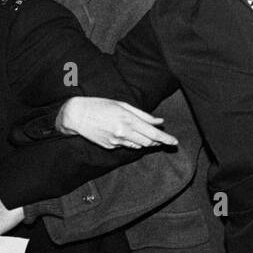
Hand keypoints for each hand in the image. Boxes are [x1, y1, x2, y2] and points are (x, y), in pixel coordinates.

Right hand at [55, 96, 177, 149]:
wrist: (76, 115)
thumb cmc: (101, 105)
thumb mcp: (123, 105)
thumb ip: (143, 115)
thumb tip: (160, 121)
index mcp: (129, 120)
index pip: (153, 133)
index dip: (166, 138)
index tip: (175, 142)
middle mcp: (124, 133)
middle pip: (148, 142)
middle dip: (157, 141)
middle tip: (162, 138)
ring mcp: (116, 141)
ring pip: (139, 146)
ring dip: (146, 142)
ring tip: (146, 135)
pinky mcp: (109, 147)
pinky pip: (126, 146)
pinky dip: (131, 142)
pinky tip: (127, 134)